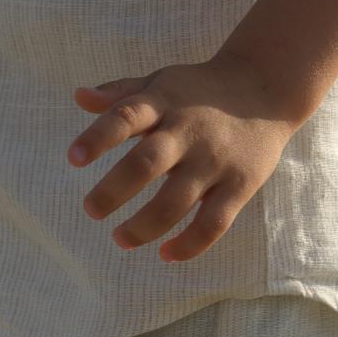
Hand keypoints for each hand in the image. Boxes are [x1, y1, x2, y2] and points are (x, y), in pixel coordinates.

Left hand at [66, 56, 298, 262]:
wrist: (264, 88)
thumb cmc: (199, 90)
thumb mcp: (160, 82)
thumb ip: (120, 92)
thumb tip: (79, 96)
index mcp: (163, 103)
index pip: (125, 118)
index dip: (97, 138)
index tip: (73, 159)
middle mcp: (187, 131)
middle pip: (146, 163)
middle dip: (113, 191)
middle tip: (91, 210)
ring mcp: (214, 161)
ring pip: (175, 201)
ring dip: (143, 226)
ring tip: (120, 239)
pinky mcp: (240, 185)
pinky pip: (213, 222)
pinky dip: (189, 245)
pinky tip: (165, 254)